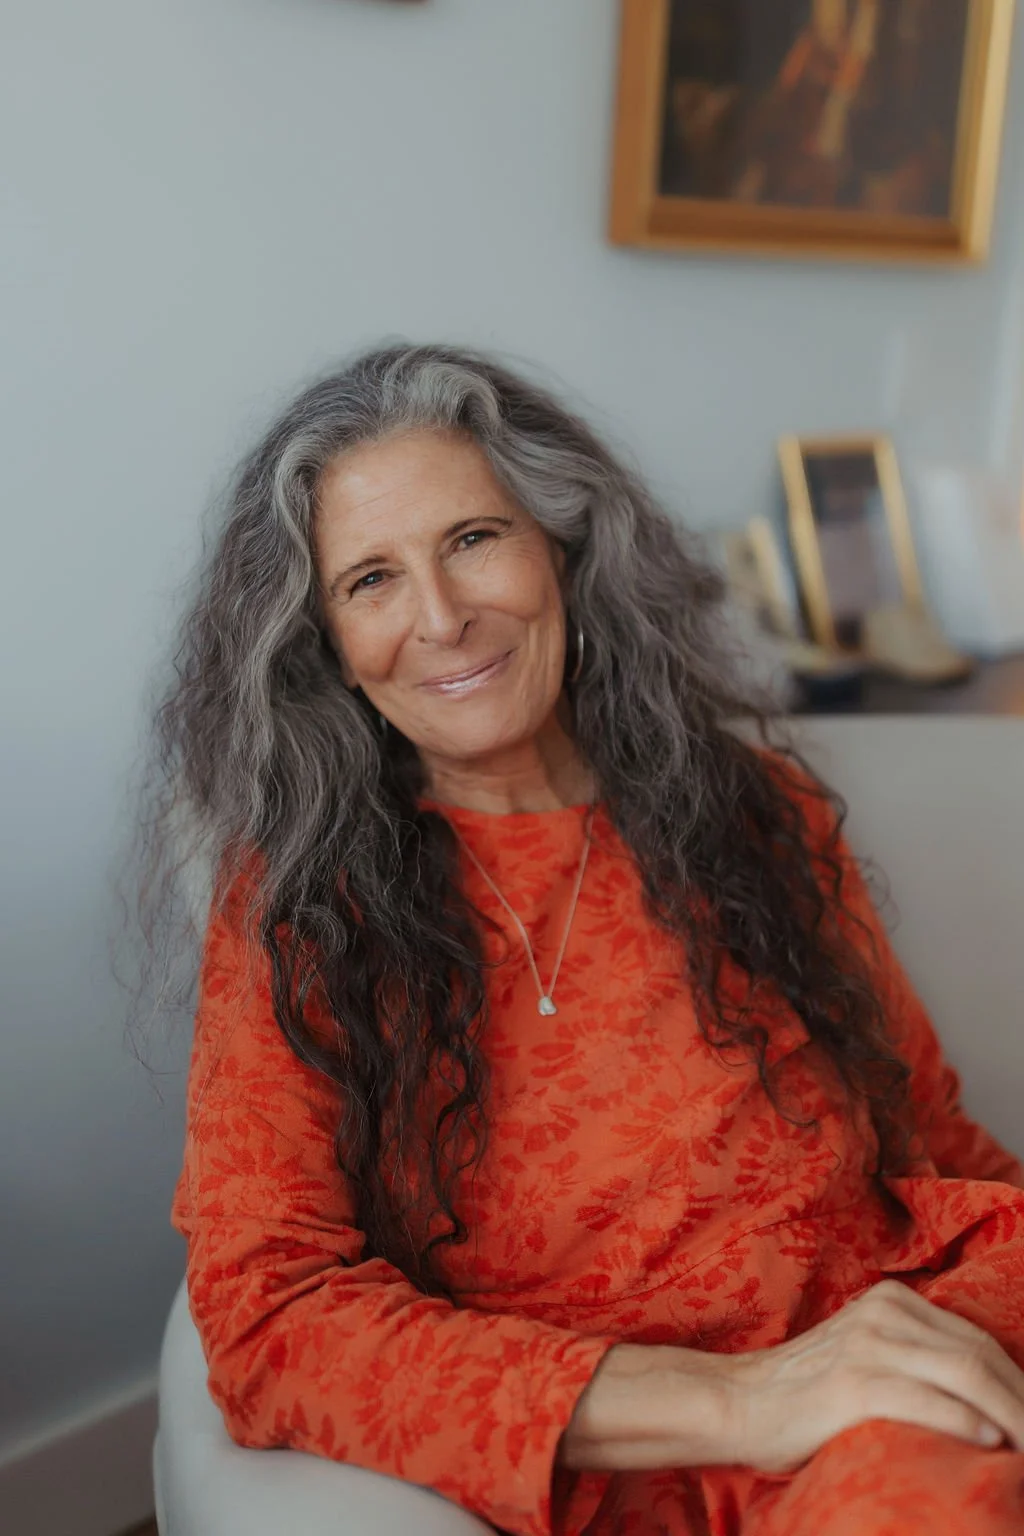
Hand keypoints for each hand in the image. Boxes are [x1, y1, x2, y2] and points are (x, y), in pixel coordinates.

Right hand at [715, 1280, 1023, 1473]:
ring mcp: (869, 1345)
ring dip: (1011, 1416)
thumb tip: (980, 1398)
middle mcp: (884, 1313)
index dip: (1016, 1382)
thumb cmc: (804, 1391)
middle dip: (1020, 1400)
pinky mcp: (854, 1384)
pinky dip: (967, 1423)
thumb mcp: (864, 1352)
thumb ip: (911, 1354)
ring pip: (965, 1373)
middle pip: (979, 1354)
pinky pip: (927, 1400)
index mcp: (891, 1300)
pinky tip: (990, 1443)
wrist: (737, 1402)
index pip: (977, 1340)